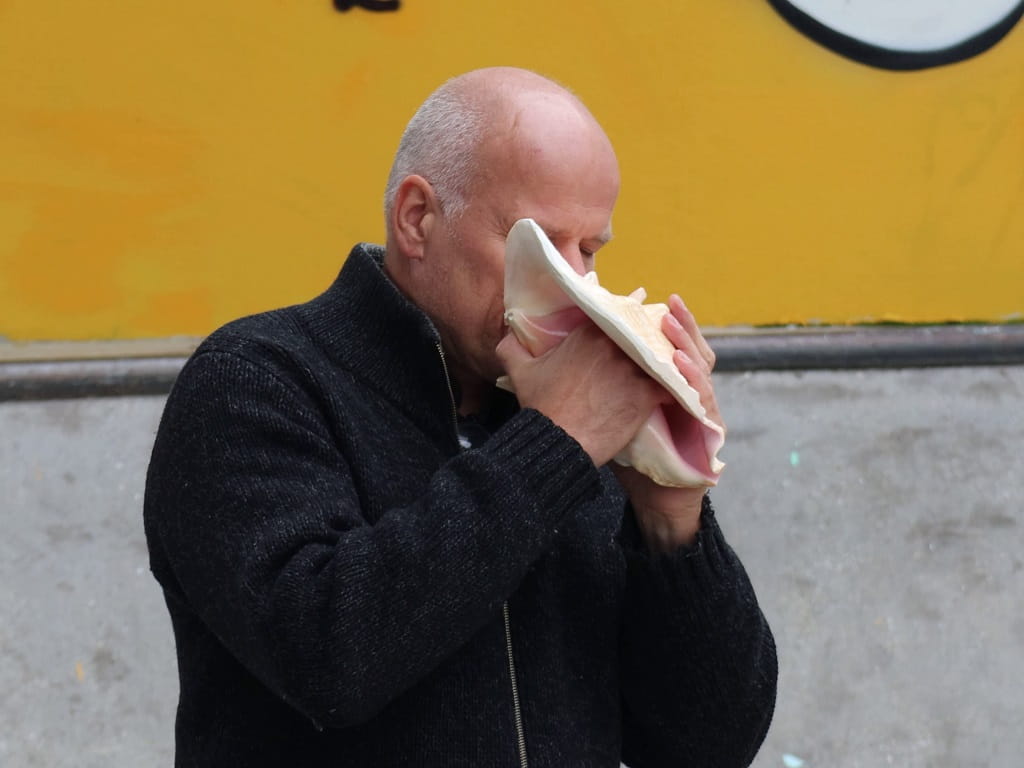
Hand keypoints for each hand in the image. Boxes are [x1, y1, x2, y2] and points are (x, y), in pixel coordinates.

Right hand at [496, 321, 671, 466]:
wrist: (559, 442)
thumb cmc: (541, 407)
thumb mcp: (519, 372)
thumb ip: (512, 346)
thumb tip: (509, 332)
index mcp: (588, 333)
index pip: (613, 315)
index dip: (620, 322)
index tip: (625, 326)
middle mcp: (614, 345)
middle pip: (639, 332)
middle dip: (645, 338)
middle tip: (650, 346)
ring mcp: (633, 368)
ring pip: (658, 355)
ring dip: (662, 361)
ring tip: (666, 367)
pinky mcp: (647, 393)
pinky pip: (671, 382)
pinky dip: (674, 386)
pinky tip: (675, 391)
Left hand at [612, 295, 725, 551]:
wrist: (653, 495)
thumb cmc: (631, 451)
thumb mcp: (608, 412)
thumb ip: (593, 384)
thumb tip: (553, 357)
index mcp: (663, 380)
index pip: (665, 342)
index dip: (657, 321)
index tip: (642, 299)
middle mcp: (685, 388)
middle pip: (689, 346)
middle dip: (681, 324)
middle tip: (669, 304)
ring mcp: (699, 406)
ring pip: (702, 366)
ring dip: (688, 344)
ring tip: (672, 326)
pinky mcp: (707, 428)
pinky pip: (702, 399)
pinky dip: (693, 380)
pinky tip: (679, 365)